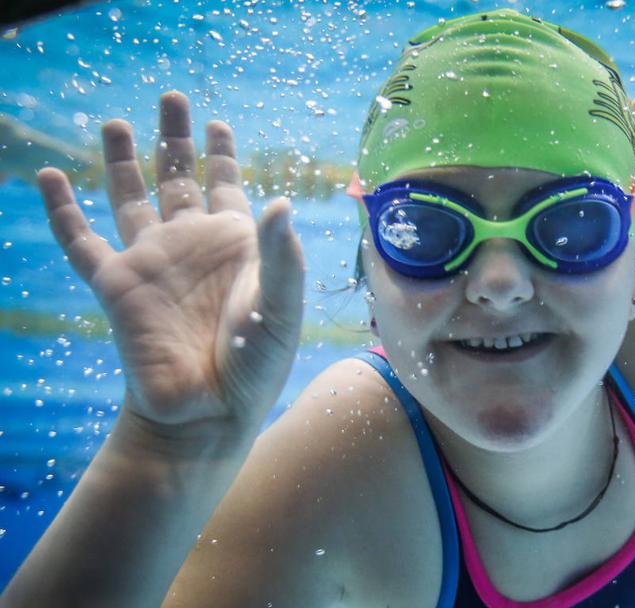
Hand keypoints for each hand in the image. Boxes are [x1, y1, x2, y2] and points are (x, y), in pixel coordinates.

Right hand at [37, 92, 304, 435]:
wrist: (208, 413)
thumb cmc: (256, 366)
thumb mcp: (281, 308)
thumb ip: (283, 257)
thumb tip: (281, 203)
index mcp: (235, 245)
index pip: (228, 185)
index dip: (222, 153)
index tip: (216, 123)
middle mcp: (191, 244)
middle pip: (179, 177)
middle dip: (175, 139)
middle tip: (173, 97)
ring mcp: (151, 262)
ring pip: (130, 198)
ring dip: (123, 161)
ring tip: (116, 123)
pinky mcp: (115, 286)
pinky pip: (80, 240)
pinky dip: (63, 209)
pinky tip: (50, 177)